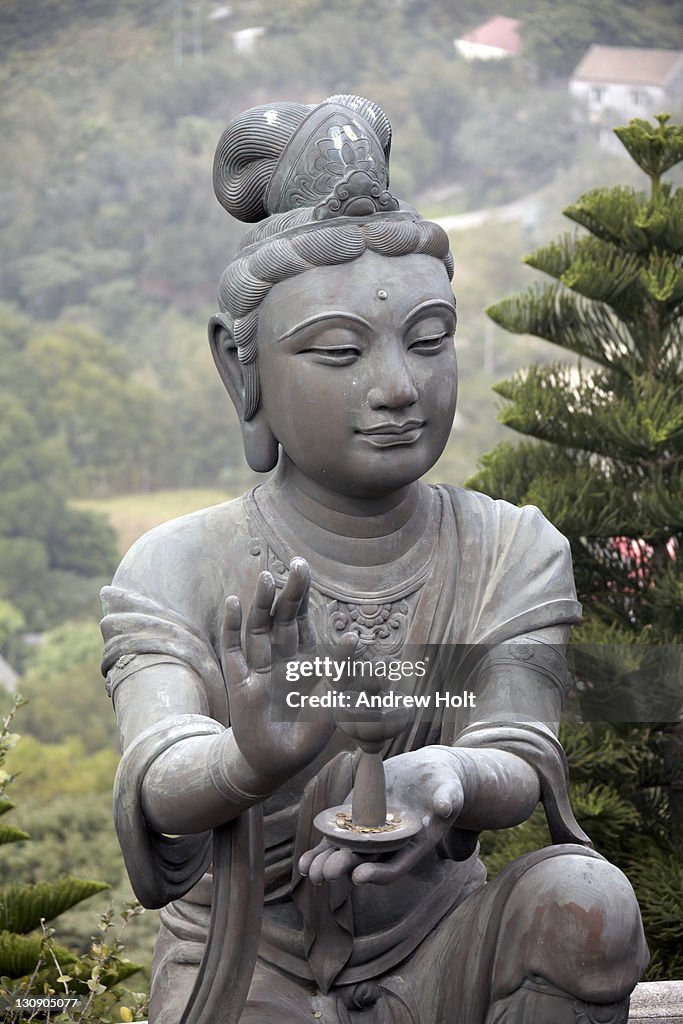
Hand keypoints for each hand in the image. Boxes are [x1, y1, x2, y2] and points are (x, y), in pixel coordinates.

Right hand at [222, 557, 356, 786]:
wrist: (276, 764)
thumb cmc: (308, 735)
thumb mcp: (332, 703)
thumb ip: (341, 670)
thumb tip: (354, 635)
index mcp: (303, 659)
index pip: (301, 619)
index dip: (302, 594)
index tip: (303, 567)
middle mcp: (280, 658)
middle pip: (281, 618)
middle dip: (287, 592)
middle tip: (294, 564)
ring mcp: (258, 668)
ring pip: (258, 628)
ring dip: (262, 604)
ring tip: (266, 578)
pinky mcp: (240, 683)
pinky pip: (234, 650)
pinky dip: (231, 627)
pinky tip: (233, 602)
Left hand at [299, 746, 467, 884]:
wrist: (429, 775)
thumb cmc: (444, 785)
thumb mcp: (450, 790)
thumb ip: (448, 799)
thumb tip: (446, 806)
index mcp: (413, 847)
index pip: (394, 867)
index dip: (377, 873)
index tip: (359, 876)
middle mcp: (390, 847)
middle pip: (366, 863)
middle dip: (345, 868)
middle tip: (326, 873)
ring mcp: (371, 836)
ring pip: (347, 856)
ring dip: (327, 865)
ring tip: (310, 871)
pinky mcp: (357, 821)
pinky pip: (337, 840)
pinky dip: (321, 851)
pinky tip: (304, 863)